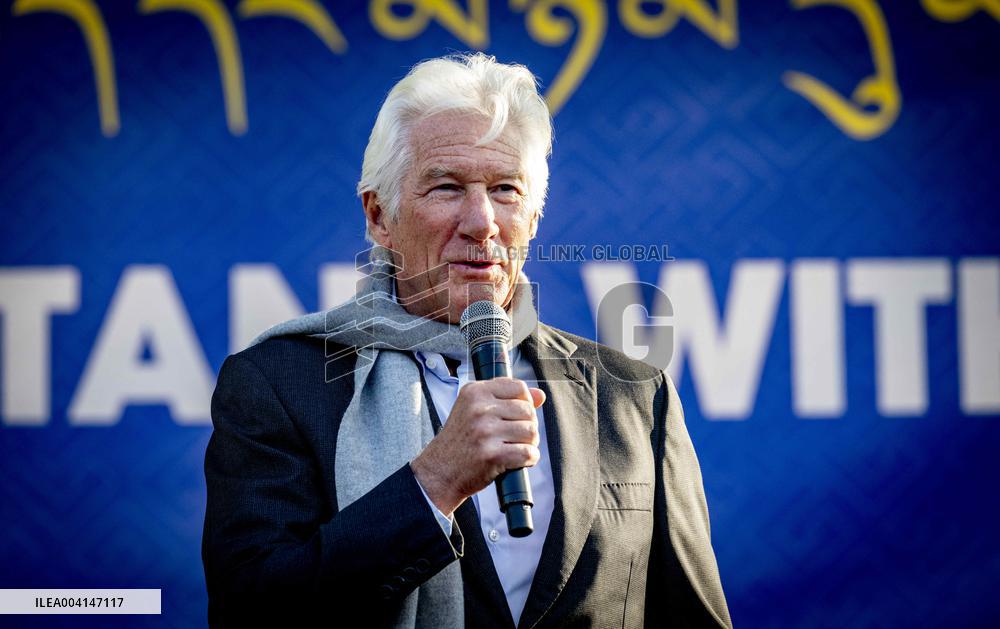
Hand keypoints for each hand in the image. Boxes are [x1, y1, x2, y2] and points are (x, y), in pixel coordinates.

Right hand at [410, 377, 545, 516]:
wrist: (440, 471)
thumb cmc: (460, 441)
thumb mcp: (474, 410)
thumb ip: (507, 399)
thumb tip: (541, 394)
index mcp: (474, 392)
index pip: (518, 387)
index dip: (526, 402)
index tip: (518, 415)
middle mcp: (478, 408)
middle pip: (528, 411)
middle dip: (528, 426)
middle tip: (515, 437)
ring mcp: (485, 431)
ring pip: (531, 431)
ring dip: (530, 443)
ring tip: (516, 448)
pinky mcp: (491, 455)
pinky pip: (528, 453)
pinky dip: (529, 459)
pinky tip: (517, 461)